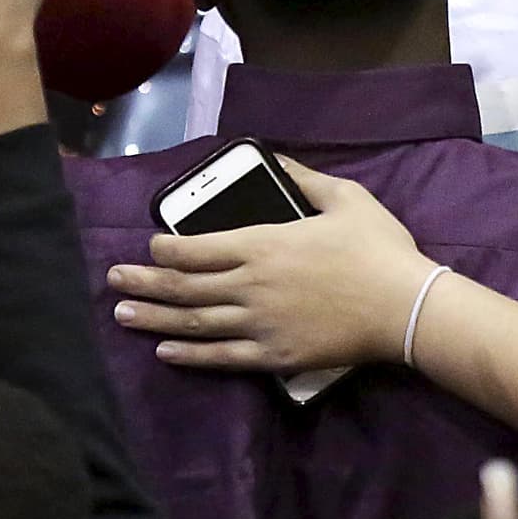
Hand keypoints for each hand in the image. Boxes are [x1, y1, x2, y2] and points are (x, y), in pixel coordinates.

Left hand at [107, 158, 429, 373]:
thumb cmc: (379, 249)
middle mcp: (250, 285)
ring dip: (155, 318)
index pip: (198, 247)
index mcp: (263, 243)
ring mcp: (259, 324)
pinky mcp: (274, 357)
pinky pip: (222, 357)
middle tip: (112, 279)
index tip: (148, 246)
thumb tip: (277, 160)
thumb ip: (304, 179)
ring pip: (194, 322)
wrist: (405, 307)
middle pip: (184, 285)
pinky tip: (165, 352)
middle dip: (144, 280)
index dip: (166, 247)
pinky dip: (190, 355)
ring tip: (123, 314)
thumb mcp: (345, 198)